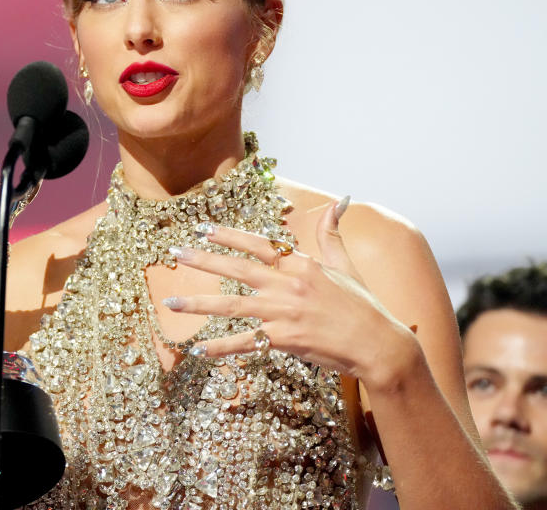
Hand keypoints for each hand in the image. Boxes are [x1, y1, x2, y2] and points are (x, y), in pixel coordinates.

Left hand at [165, 198, 414, 386]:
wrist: (379, 345)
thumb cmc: (363, 306)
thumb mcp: (346, 265)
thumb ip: (332, 234)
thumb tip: (340, 200)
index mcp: (301, 265)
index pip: (257, 244)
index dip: (228, 236)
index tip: (202, 229)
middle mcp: (289, 285)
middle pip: (237, 270)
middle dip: (202, 261)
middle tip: (174, 254)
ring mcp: (284, 313)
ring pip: (231, 306)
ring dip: (198, 305)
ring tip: (170, 303)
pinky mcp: (284, 339)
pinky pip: (244, 342)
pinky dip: (220, 347)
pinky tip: (198, 349)